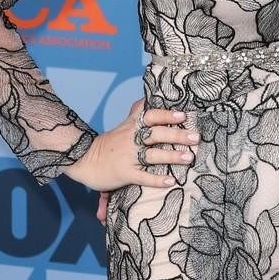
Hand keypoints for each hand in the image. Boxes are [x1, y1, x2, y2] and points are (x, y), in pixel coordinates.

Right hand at [67, 99, 198, 193]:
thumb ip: (136, 114)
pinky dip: (157, 180)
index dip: (166, 115)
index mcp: (131, 126)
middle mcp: (130, 139)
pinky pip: (142, 177)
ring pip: (153, 155)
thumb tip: (148, 98)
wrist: (83, 160)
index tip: (182, 115)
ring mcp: (127, 156)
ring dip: (172, 156)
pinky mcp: (124, 173)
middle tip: (195, 138)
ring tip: (189, 158)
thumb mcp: (123, 125)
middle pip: (156, 134)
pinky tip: (171, 181)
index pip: (150, 115)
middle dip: (177, 135)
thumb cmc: (109, 144)